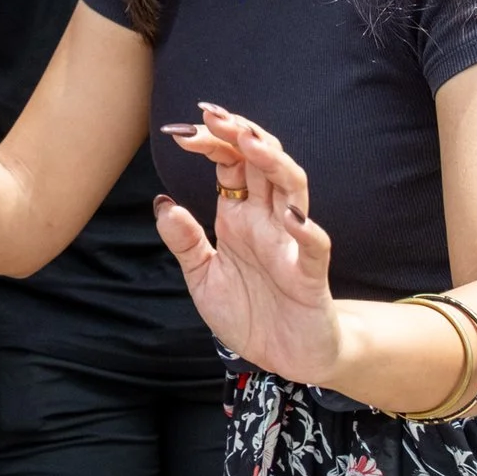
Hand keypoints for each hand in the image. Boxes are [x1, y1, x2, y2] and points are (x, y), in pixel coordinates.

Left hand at [153, 103, 339, 386]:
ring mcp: (291, 244)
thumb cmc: (250, 314)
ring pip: (292, 189)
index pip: (229, 164)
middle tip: (214, 115)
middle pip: (261, 162)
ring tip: (250, 141)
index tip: (179, 130)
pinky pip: (313, 247)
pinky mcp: (309, 276)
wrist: (286, 360)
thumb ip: (185, 242)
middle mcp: (268, 221)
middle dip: (240, 134)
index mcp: (240, 217)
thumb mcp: (203, 279)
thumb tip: (162, 203)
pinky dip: (306, 229)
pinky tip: (291, 216)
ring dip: (273, 162)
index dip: (210, 142)